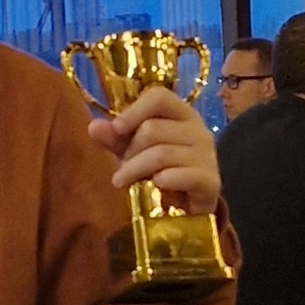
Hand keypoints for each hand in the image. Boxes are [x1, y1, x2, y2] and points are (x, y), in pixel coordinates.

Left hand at [89, 87, 220, 216]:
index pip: (159, 97)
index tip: (117, 129)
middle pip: (153, 128)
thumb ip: (116, 138)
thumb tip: (94, 127)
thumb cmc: (162, 171)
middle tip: (121, 168)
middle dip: (129, 150)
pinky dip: (163, 181)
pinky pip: (183, 175)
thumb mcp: (134, 151)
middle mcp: (198, 130)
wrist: (190, 208)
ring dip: (135, 169)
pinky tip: (154, 185)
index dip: (134, 110)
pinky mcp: (211, 181)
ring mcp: (207, 155)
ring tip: (123, 181)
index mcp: (182, 114)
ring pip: (161, 154)